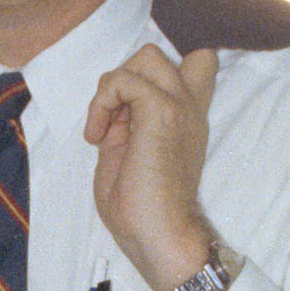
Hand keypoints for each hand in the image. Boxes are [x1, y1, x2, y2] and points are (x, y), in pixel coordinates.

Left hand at [84, 45, 222, 290]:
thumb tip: (111, 107)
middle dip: (123, 78)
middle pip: (155, 55)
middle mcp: (188, 106)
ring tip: (103, 127)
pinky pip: (123, 79)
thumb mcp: (127, 154)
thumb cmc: (141, 210)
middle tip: (109, 121)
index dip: (148, 77)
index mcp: (186, 116)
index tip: (126, 112)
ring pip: (144, 57)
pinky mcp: (161, 111)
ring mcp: (178, 105)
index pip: (193, 65)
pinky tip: (96, 137)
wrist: (158, 235)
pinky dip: (102, 101)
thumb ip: (124, 124)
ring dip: (112, 87)